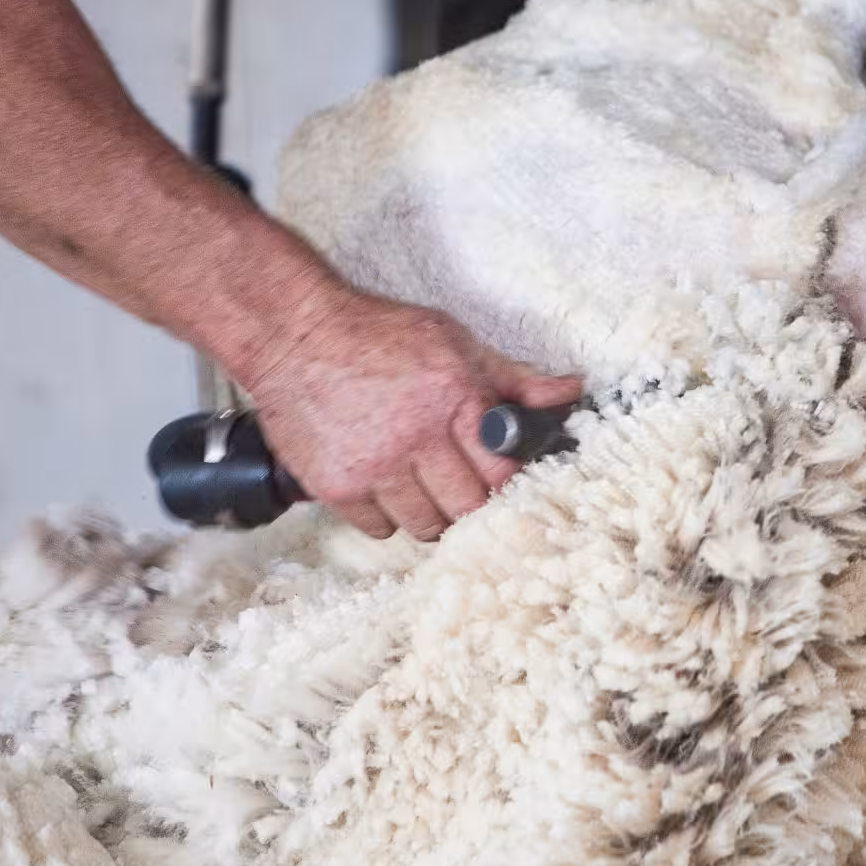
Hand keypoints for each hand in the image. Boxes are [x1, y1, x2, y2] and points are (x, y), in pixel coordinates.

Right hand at [241, 289, 581, 539]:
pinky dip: (388, 517)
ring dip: (432, 515)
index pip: (502, 474)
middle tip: (464, 489)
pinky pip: (381, 530)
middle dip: (472, 504)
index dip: (507, 483)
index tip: (499, 479)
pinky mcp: (338, 487)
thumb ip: (514, 378)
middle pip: (467, 509)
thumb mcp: (455, 344)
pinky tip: (386, 487)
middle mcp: (416, 439)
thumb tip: (571, 391)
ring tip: (424, 488)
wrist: (294, 334)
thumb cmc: (380, 335)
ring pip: (426, 527)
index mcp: (455, 400)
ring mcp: (375, 468)